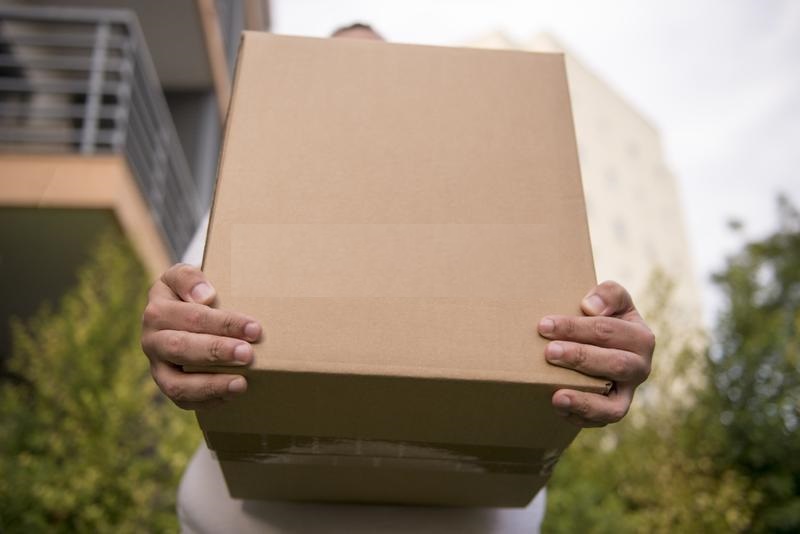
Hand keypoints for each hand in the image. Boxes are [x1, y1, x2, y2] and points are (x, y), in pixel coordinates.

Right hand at [141, 264, 261, 409]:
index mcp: (157, 310)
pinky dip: (207, 401)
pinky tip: (231, 396)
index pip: (190, 317)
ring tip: (241, 384)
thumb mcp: (184, 275)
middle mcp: (152, 340)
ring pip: (175, 384)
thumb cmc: (190, 293)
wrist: (180, 310)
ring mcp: (157, 366)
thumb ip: (188, 278)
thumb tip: (204, 296)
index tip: (254, 329)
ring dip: (210, 386)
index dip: (223, 323)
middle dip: (216, 352)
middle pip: (181, 349)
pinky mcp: (167, 385)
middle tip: (248, 355)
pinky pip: (182, 401)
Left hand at [539, 280, 654, 426]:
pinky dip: (581, 417)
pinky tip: (559, 408)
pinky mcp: (615, 409)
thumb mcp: (611, 299)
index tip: (544, 325)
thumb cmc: (603, 318)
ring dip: (585, 401)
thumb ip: (609, 294)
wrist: (603, 344)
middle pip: (615, 364)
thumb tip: (590, 307)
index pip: (607, 330)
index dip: (575, 327)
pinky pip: (602, 420)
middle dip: (580, 357)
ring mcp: (629, 392)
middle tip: (549, 352)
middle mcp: (640, 367)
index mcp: (640, 336)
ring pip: (615, 405)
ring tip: (558, 397)